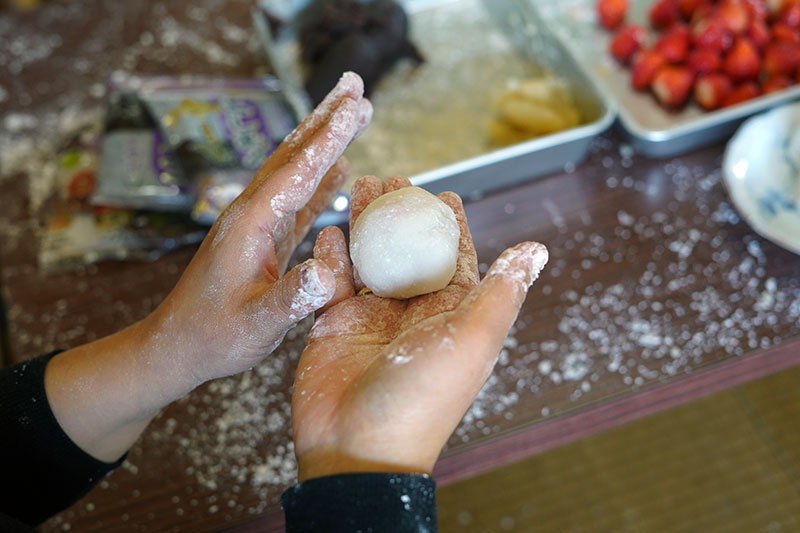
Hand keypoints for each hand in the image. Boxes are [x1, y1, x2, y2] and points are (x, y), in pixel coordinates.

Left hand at [44, 73, 371, 462]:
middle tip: (355, 85)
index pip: (297, 172)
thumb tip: (330, 271)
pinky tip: (338, 169)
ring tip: (351, 112)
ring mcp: (256, 224)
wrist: (178, 347)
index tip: (356, 107)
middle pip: (293, 154)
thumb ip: (292, 298)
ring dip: (324, 140)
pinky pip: (296, 199)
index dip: (329, 139)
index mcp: (251, 224)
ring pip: (295, 170)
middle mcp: (251, 213)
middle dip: (326, 119)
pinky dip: (319, 177)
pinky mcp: (262, 239)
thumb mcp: (257, 324)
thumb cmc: (214, 337)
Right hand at [291, 177, 547, 480]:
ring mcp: (372, 317)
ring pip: (372, 258)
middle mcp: (413, 312)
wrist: (358, 448)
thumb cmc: (423, 398)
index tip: (444, 195)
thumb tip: (538, 248)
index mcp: (451, 314)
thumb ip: (502, 291)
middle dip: (402, 214)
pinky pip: (334, 280)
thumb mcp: (472, 340)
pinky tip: (330, 232)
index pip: (455, 258)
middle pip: (410, 251)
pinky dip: (332, 254)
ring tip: (360, 187)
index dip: (451, 227)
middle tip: (391, 179)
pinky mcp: (335, 323)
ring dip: (367, 224)